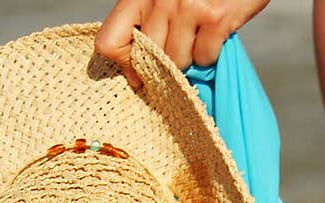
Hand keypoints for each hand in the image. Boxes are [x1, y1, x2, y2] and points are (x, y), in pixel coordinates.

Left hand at [94, 0, 271, 89]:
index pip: (109, 42)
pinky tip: (215, 32)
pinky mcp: (215, 18)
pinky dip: (211, 53)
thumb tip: (134, 72)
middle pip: (149, 59)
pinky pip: (204, 58)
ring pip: (177, 62)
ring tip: (199, 34)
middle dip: (166, 62)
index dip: (123, 63)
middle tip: (180, 47)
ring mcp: (188, 7)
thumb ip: (145, 22)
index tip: (137, 72)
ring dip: (190, 57)